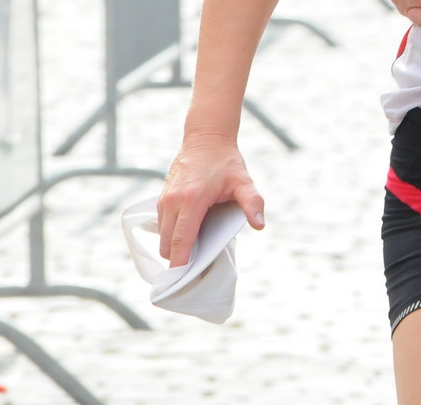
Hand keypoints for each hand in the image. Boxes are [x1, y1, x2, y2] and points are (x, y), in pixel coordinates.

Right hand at [157, 133, 264, 266]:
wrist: (206, 138)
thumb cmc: (226, 162)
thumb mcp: (244, 181)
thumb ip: (253, 203)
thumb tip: (259, 225)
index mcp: (192, 201)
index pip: (181, 242)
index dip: (180, 264)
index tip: (184, 281)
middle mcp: (173, 202)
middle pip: (167, 244)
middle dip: (177, 260)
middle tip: (195, 270)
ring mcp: (164, 200)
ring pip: (161, 236)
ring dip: (173, 247)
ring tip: (193, 254)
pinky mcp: (161, 198)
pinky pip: (161, 225)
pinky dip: (170, 235)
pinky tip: (188, 235)